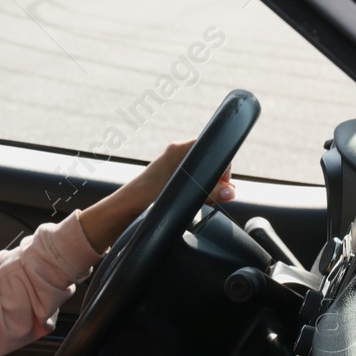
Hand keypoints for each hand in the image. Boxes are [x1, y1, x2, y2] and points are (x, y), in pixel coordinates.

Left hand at [80, 138, 234, 250]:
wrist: (125, 208)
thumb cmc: (145, 197)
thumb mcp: (181, 193)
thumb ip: (208, 192)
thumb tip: (230, 192)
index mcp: (179, 150)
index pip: (212, 148)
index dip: (222, 168)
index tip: (222, 186)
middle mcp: (177, 154)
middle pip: (211, 163)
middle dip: (217, 182)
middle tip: (213, 197)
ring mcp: (175, 166)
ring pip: (204, 175)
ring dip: (208, 189)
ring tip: (203, 201)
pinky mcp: (172, 179)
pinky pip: (195, 183)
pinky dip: (199, 193)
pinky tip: (195, 202)